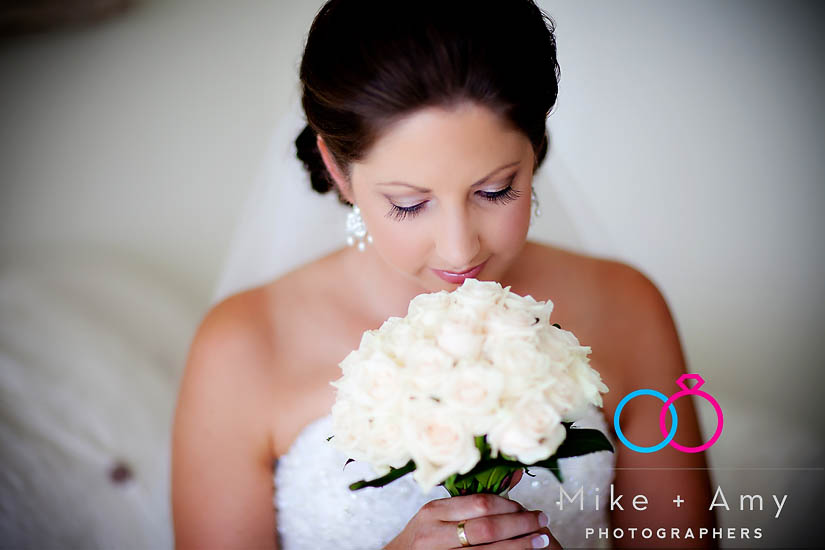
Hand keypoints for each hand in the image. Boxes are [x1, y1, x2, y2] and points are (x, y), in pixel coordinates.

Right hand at [384, 470, 561, 548]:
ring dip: (520, 545)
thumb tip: (513, 474)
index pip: (479, 504)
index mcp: (433, 512)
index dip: (509, 506)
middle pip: (487, 528)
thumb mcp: (437, 514)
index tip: (527, 507)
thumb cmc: (422, 537)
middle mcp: (433, 535)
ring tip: (541, 541)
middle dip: (520, 525)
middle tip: (541, 521)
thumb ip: (469, 501)